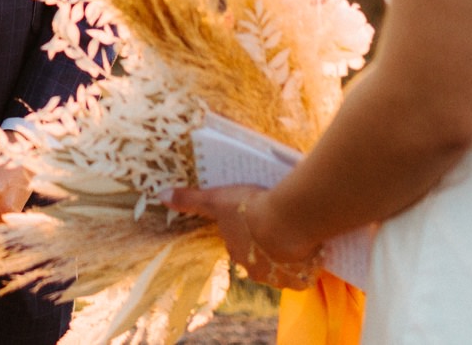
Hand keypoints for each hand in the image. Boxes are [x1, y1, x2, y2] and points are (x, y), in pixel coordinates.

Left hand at [163, 184, 321, 290]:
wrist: (287, 222)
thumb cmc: (249, 209)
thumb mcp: (217, 199)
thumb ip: (190, 199)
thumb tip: (161, 195)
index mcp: (237, 253)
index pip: (239, 245)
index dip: (247, 232)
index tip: (256, 219)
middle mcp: (256, 270)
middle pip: (259, 258)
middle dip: (266, 246)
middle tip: (277, 224)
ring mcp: (279, 276)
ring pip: (281, 267)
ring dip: (286, 254)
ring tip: (295, 232)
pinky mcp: (301, 276)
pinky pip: (303, 274)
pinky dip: (307, 263)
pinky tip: (311, 247)